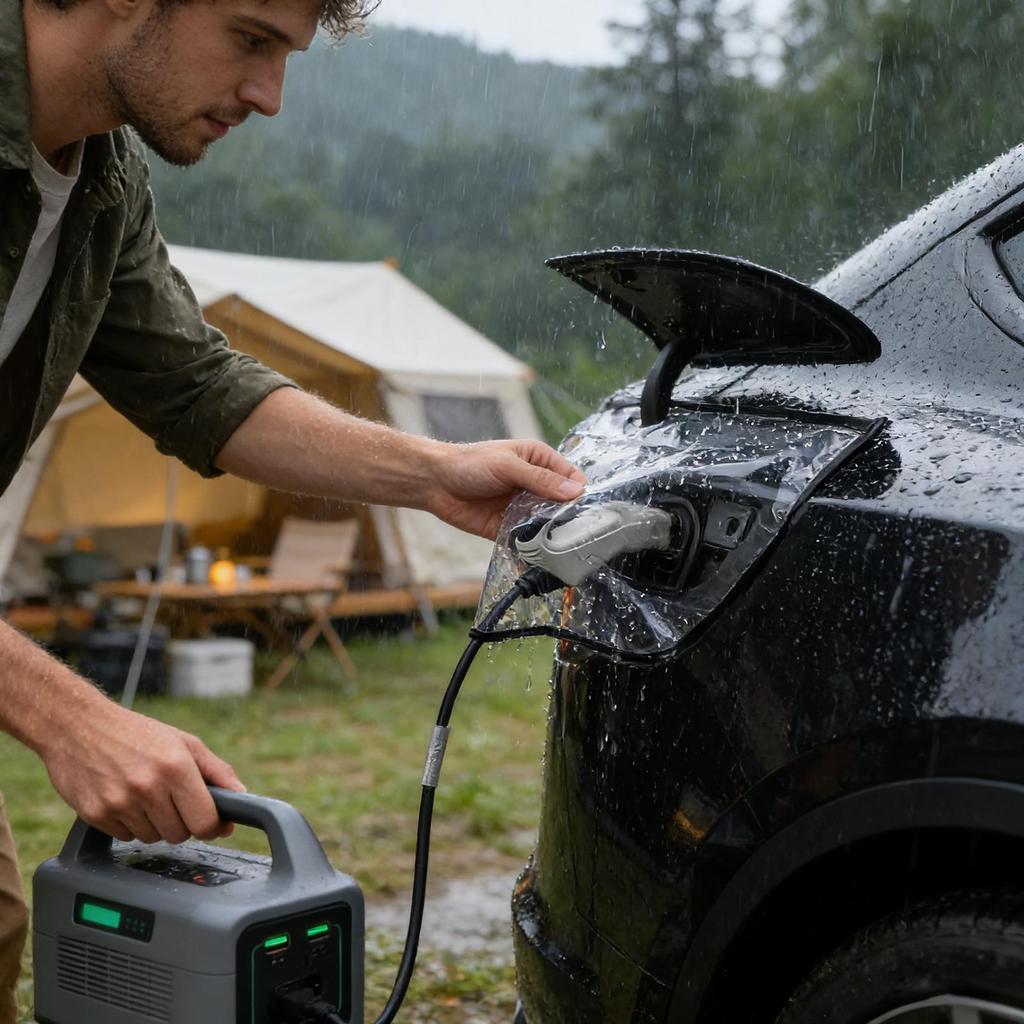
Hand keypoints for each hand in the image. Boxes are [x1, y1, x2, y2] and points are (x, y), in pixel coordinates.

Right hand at [41, 701, 243, 844]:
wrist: (78, 726)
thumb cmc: (135, 732)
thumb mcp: (184, 742)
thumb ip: (216, 771)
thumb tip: (240, 796)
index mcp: (175, 767)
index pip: (205, 821)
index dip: (213, 826)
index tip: (213, 824)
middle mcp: (148, 787)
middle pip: (180, 834)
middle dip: (182, 822)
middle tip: (173, 800)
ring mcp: (120, 803)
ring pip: (153, 838)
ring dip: (155, 824)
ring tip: (145, 795)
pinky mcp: (96, 815)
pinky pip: (126, 837)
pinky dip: (130, 825)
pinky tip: (125, 799)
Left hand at [427, 439, 586, 539]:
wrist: (435, 483)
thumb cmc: (469, 463)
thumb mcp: (508, 466)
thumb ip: (541, 479)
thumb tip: (574, 491)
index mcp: (539, 461)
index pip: (570, 477)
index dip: (580, 492)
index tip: (588, 509)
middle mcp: (534, 485)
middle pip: (562, 504)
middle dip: (568, 518)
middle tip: (577, 533)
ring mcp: (522, 507)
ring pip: (546, 524)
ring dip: (552, 535)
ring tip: (561, 548)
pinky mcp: (508, 527)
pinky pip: (526, 540)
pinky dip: (533, 549)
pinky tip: (540, 558)